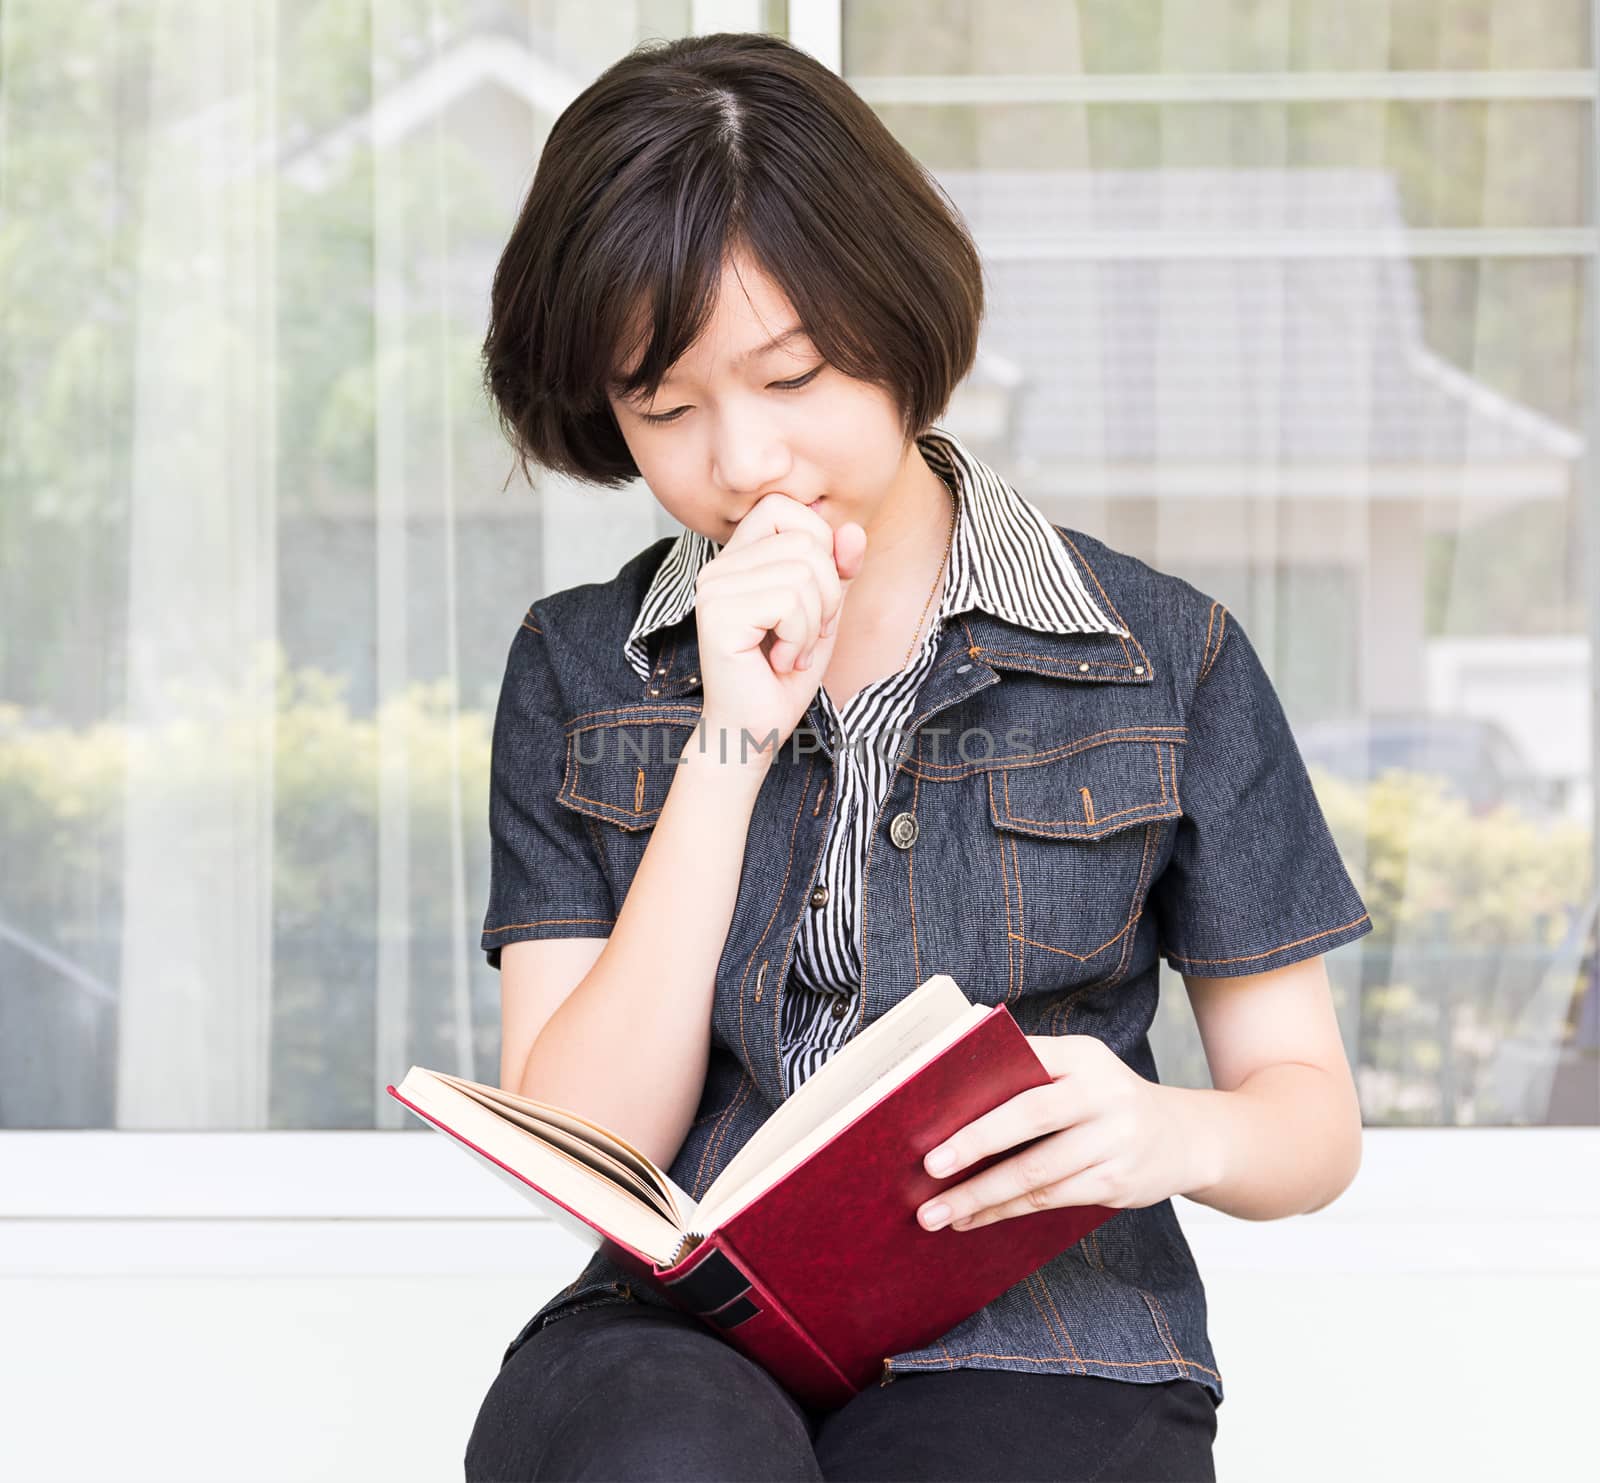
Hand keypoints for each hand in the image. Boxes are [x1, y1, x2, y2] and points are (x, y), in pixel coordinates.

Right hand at [693, 492, 866, 765]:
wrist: (754, 731)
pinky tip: (779, 661)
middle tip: (805, 634)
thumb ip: (838, 569)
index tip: (815, 597)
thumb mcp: (824, 612)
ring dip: (814, 623)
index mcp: (738, 558)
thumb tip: (854, 529)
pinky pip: (788, 603)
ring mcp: (713, 588)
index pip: (784, 508)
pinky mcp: (717, 615)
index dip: (819, 546)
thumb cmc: (784, 674)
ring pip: (802, 574)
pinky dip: (800, 638)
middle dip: (827, 594)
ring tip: (791, 650)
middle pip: (805, 542)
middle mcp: (719, 567)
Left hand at [914, 1035, 1198, 1231]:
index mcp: (1082, 1055)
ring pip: (1037, 1171)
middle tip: (930, 1169)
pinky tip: (975, 1218)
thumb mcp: (1079, 1068)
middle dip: (974, 1145)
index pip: (1023, 1064)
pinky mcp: (1118, 1182)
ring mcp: (1115, 1140)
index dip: (981, 1087)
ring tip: (938, 1212)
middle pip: (1029, 1117)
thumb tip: (949, 1082)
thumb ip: (1028, 1068)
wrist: (1185, 1137)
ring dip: (982, 1195)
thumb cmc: (1105, 1099)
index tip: (933, 1118)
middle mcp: (1103, 1093)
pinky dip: (1007, 1211)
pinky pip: (1051, 1199)